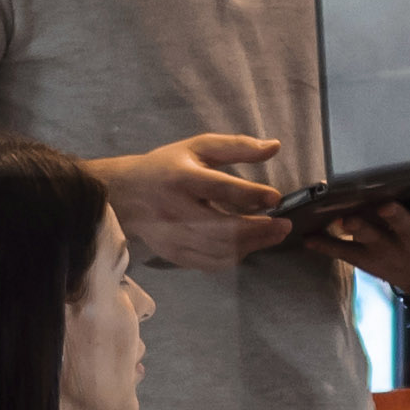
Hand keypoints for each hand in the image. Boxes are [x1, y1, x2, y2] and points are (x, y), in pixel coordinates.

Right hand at [95, 134, 294, 272]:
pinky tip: (248, 245)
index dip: (251, 194)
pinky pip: (210, 262)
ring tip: (273, 235)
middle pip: (223, 228)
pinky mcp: (174, 254)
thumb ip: (237, 147)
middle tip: (284, 225)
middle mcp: (176, 210)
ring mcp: (174, 237)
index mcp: (181, 178)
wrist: (125, 195)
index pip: (220, 188)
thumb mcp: (197, 147)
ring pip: (219, 249)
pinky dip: (234, 256)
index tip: (275, 197)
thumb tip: (275, 147)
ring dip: (252, 244)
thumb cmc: (165, 167)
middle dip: (259, 229)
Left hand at [319, 171, 409, 296]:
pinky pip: (344, 253)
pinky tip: (306, 237)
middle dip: (394, 217)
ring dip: (357, 229)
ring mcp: (389, 252)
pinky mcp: (368, 260)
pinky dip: (325, 246)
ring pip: (371, 240)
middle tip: (382, 204)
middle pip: (404, 227)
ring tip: (342, 218)